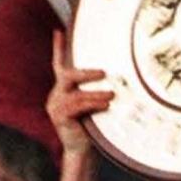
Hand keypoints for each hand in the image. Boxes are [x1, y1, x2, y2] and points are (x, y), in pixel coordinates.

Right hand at [46, 31, 112, 157]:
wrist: (81, 149)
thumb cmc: (92, 126)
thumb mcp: (95, 106)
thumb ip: (100, 92)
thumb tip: (125, 80)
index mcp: (64, 89)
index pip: (59, 64)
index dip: (59, 48)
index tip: (60, 31)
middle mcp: (57, 94)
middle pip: (66, 75)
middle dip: (85, 73)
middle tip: (104, 73)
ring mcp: (56, 106)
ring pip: (76, 94)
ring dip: (96, 94)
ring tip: (112, 96)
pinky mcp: (59, 117)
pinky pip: (76, 107)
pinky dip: (92, 104)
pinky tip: (105, 106)